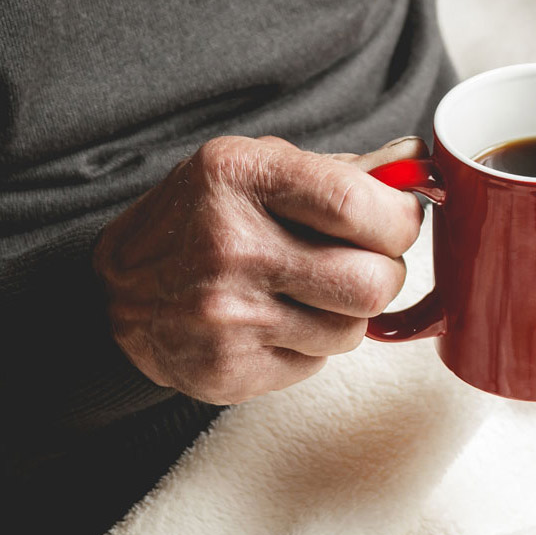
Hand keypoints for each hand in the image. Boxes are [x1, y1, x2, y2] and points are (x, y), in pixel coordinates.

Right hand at [92, 136, 425, 403]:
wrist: (119, 293)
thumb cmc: (200, 219)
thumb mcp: (255, 168)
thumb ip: (337, 171)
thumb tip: (417, 163)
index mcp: (240, 178)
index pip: (356, 204)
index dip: (401, 217)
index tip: (399, 218)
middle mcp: (231, 247)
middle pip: (371, 282)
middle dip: (385, 272)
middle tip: (364, 260)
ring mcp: (227, 317)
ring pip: (353, 330)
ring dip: (347, 311)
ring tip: (309, 290)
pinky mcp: (229, 371)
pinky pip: (317, 364)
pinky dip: (310, 343)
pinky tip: (276, 320)